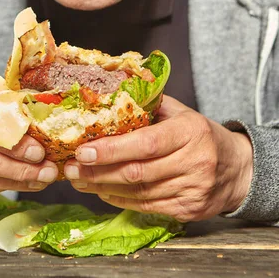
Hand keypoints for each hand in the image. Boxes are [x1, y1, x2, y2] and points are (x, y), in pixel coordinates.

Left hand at [64, 96, 252, 221]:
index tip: (84, 149)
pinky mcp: (188, 211)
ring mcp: (192, 190)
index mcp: (190, 131)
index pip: (146, 143)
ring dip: (103, 187)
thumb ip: (149, 106)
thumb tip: (108, 96)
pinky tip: (102, 191)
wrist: (238, 168)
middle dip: (98, 171)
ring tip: (79, 178)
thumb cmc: (200, 134)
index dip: (112, 149)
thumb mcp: (181, 113)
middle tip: (70, 167)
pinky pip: (146, 207)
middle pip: (138, 172)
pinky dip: (120, 199)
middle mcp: (194, 162)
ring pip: (139, 193)